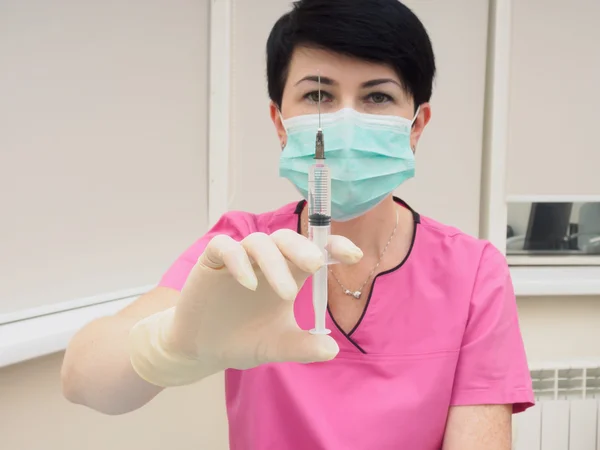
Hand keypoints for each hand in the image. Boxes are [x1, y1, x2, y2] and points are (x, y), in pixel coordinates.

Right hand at [129, 229, 361, 386]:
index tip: (354, 256)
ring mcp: (239, 258)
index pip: (313, 250)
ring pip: (259, 242)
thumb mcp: (276, 345)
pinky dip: (238, 260)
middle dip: (303, 248)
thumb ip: (302, 347)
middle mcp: (266, 261)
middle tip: (315, 266)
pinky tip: (248, 284)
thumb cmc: (243, 339)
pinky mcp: (212, 261)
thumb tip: (332, 349)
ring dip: (274, 263)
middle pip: (287, 238)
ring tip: (285, 294)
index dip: (333, 246)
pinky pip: (225, 248)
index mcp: (288, 273)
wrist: (203, 348)